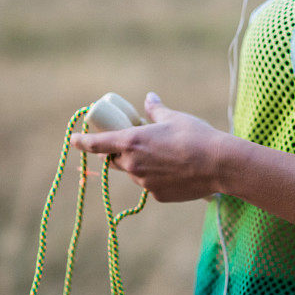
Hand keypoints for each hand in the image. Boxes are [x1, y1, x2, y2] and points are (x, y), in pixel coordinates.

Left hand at [71, 92, 228, 201]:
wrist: (219, 165)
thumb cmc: (195, 136)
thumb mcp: (174, 118)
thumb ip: (156, 110)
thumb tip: (149, 98)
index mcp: (132, 142)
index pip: (98, 144)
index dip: (84, 142)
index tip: (75, 141)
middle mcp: (133, 164)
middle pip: (114, 160)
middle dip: (117, 153)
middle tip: (131, 143)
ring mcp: (144, 183)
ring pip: (134, 173)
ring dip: (140, 165)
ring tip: (166, 156)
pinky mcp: (158, 196)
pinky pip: (150, 185)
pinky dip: (156, 177)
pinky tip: (176, 171)